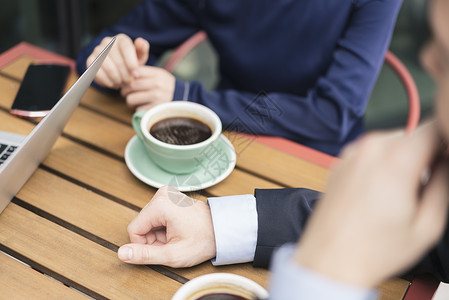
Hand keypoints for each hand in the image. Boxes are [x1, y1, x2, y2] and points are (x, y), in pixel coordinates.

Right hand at [86, 34, 149, 88]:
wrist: (117, 67)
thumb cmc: (131, 62)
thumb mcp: (140, 56)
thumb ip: (142, 49)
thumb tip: (140, 41)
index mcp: (121, 39)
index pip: (126, 48)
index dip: (131, 62)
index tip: (136, 74)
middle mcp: (107, 42)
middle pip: (118, 61)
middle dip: (126, 75)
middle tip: (130, 82)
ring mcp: (97, 50)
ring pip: (109, 68)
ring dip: (118, 79)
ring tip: (122, 83)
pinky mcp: (90, 61)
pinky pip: (98, 74)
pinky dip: (108, 82)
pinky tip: (114, 84)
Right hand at [117, 186, 215, 267]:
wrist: (223, 229)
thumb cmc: (203, 240)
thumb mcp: (173, 254)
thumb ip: (145, 255)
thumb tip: (121, 253)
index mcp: (160, 205)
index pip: (134, 230)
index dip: (144, 245)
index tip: (163, 248)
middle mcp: (161, 194)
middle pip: (141, 224)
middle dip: (153, 239)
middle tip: (173, 243)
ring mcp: (166, 194)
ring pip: (147, 222)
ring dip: (158, 234)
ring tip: (177, 236)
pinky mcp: (169, 197)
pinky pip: (156, 216)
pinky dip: (163, 227)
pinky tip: (177, 229)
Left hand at [120, 65, 175, 109]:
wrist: (183, 98)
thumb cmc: (166, 85)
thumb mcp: (159, 74)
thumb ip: (144, 72)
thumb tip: (126, 74)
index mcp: (157, 74)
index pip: (134, 71)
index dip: (127, 77)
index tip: (126, 81)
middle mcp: (157, 84)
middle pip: (131, 85)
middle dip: (124, 90)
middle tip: (125, 92)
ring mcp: (157, 97)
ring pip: (131, 99)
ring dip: (129, 101)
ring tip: (132, 100)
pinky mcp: (156, 109)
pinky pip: (138, 109)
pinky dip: (138, 109)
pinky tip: (142, 106)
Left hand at [295, 122, 448, 287]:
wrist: (329, 260)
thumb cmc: (373, 249)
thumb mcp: (428, 223)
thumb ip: (443, 183)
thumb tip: (445, 163)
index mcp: (395, 159)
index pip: (435, 127)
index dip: (446, 142)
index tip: (446, 159)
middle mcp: (369, 149)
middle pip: (412, 135)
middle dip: (424, 154)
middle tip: (424, 187)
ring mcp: (351, 154)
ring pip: (390, 144)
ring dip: (402, 160)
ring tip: (398, 195)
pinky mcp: (340, 162)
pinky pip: (370, 154)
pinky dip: (380, 165)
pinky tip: (378, 194)